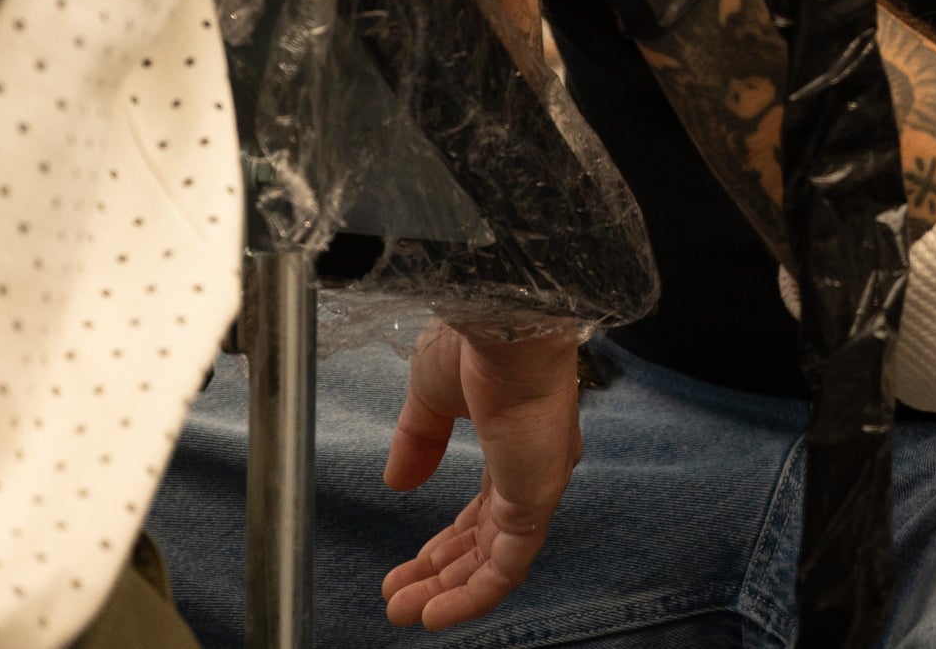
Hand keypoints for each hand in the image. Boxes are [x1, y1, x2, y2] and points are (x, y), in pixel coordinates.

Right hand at [380, 323, 581, 629]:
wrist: (504, 321)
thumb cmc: (477, 339)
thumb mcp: (431, 393)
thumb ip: (418, 440)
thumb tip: (398, 482)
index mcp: (515, 438)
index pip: (483, 507)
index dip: (446, 539)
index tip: (411, 561)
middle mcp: (532, 465)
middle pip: (485, 539)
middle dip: (440, 572)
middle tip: (398, 597)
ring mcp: (537, 484)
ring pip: (493, 559)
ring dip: (447, 590)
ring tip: (402, 612)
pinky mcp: (537, 499)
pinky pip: (507, 566)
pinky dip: (472, 596)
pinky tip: (436, 615)